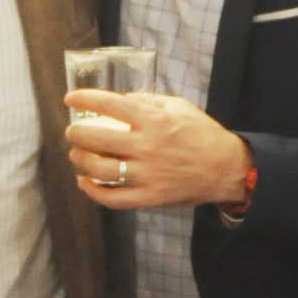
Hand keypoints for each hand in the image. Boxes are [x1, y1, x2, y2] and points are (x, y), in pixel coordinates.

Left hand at [64, 90, 251, 210]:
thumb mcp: (179, 106)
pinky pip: (112, 199)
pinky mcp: (149, 197)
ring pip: (99, 170)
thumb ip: (148, 101)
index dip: (85, 99)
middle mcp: (147, 147)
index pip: (110, 105)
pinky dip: (92, 191)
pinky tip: (84, 181)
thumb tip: (120, 99)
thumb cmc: (202, 134)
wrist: (226, 168)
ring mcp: (147, 175)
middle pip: (96, 139)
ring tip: (77, 154)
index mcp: (154, 120)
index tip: (71, 98)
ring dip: (80, 161)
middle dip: (76, 133)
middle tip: (72, 131)